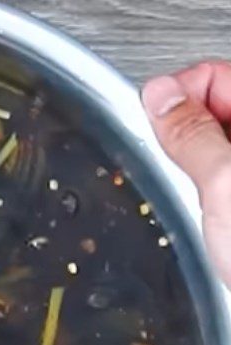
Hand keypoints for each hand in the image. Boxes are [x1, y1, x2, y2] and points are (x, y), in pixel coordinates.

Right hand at [142, 62, 230, 286]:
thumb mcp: (224, 184)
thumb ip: (190, 135)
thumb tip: (159, 96)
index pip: (212, 77)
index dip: (176, 101)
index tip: (159, 133)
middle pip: (209, 116)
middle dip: (181, 148)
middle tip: (187, 183)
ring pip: (208, 157)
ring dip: (191, 183)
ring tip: (204, 213)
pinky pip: (214, 189)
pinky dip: (201, 205)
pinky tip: (211, 228)